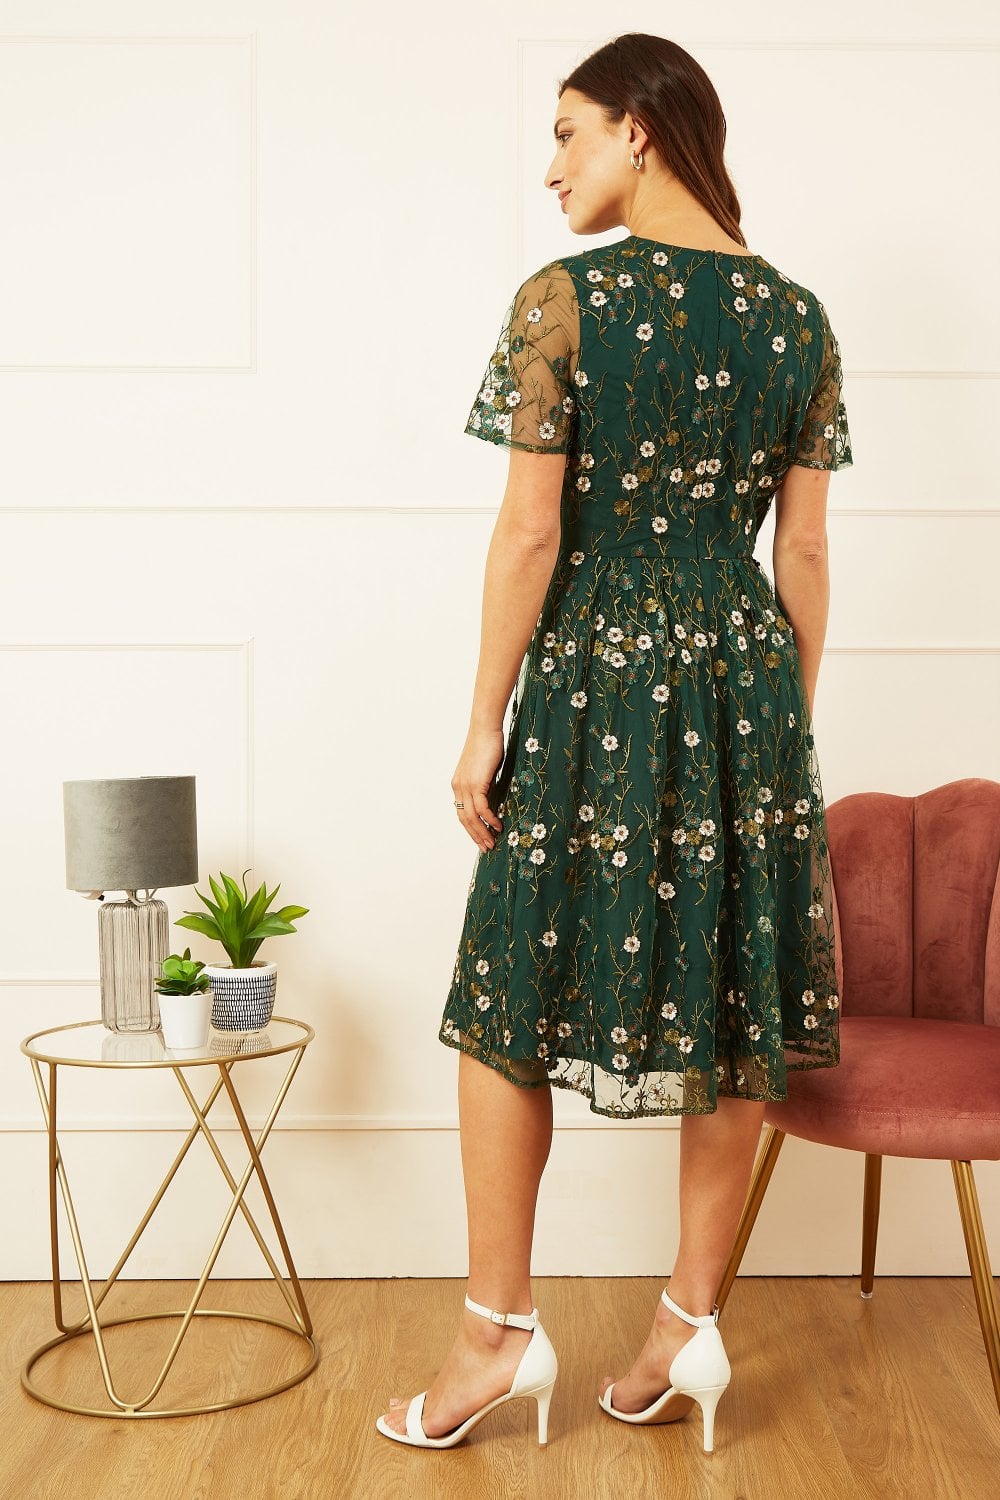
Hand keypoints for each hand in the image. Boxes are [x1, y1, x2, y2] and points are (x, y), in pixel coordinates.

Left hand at [451, 726, 504, 851]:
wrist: (485, 729)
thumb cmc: (487, 745)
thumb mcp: (484, 770)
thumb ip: (485, 785)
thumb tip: (494, 798)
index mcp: (458, 785)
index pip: (462, 813)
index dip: (471, 828)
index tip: (480, 839)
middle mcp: (458, 788)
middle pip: (464, 819)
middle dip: (476, 836)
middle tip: (486, 848)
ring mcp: (465, 786)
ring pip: (472, 817)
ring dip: (482, 832)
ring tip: (492, 842)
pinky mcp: (475, 783)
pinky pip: (482, 808)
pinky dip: (489, 819)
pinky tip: (497, 825)